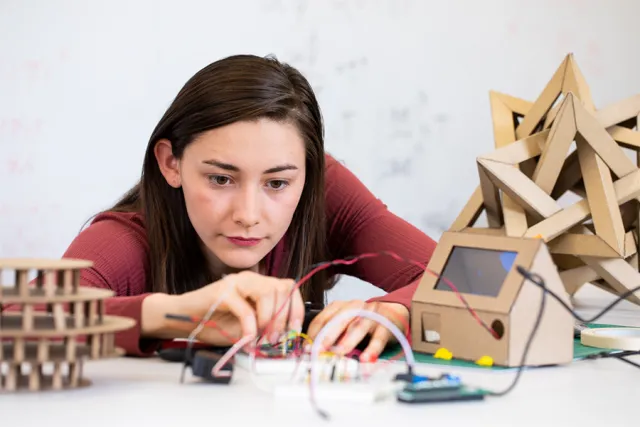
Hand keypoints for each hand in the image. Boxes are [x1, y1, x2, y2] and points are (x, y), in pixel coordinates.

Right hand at [142, 271, 304, 346]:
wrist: (183, 320)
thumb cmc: (214, 323)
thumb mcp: (248, 328)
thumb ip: (266, 326)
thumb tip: (286, 334)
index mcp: (259, 285)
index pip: (289, 288)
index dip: (296, 309)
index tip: (294, 329)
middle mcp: (251, 279)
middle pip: (281, 289)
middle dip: (282, 318)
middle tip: (274, 339)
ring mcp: (236, 282)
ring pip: (268, 292)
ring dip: (269, 320)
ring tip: (261, 338)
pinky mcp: (222, 291)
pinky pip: (245, 308)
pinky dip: (250, 326)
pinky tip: (246, 338)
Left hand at [306, 300, 408, 361]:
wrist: (393, 314)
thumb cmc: (364, 322)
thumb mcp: (346, 324)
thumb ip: (332, 334)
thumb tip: (313, 351)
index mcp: (342, 306)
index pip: (323, 317)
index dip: (314, 333)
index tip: (307, 348)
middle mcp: (356, 307)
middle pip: (339, 320)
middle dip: (327, 336)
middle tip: (318, 350)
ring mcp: (372, 314)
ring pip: (358, 326)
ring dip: (347, 341)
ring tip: (338, 353)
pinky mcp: (387, 324)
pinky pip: (379, 337)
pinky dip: (372, 349)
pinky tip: (366, 359)